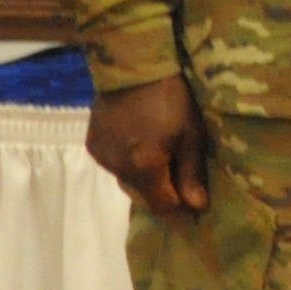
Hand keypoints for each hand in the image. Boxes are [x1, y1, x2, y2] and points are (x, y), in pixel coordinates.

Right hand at [89, 75, 207, 213]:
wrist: (131, 67)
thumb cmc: (170, 98)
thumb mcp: (191, 134)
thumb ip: (191, 174)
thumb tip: (197, 208)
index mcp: (144, 168)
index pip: (162, 206)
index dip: (179, 217)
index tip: (193, 223)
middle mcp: (118, 168)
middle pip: (144, 195)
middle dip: (163, 196)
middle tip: (182, 191)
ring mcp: (102, 157)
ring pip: (128, 181)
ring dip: (146, 179)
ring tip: (162, 165)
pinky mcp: (93, 145)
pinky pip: (115, 165)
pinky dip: (129, 164)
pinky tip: (141, 148)